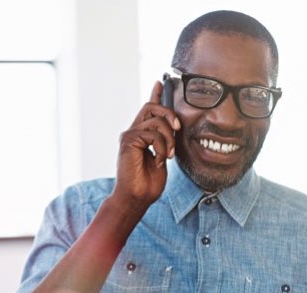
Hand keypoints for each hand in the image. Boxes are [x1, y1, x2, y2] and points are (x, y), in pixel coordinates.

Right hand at [114, 80, 179, 207]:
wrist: (138, 197)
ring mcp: (129, 135)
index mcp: (142, 134)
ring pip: (156, 121)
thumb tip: (175, 127)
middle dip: (170, 114)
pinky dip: (161, 148)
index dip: (155, 94)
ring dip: (168, 140)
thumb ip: (166, 140)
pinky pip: (152, 134)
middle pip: (152, 106)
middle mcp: (133, 131)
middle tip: (178, 129)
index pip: (149, 108)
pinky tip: (159, 162)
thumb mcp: (164, 156)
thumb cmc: (150, 181)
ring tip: (167, 157)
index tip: (161, 81)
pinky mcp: (128, 141)